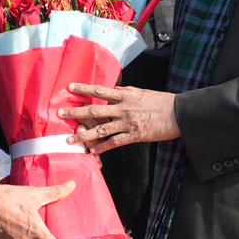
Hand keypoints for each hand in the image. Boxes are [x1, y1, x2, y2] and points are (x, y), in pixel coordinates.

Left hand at [60, 84, 180, 152]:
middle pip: (95, 110)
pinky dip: (102, 148)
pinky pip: (114, 143)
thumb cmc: (162, 101)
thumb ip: (126, 93)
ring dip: (84, 135)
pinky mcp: (134, 135)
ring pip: (101, 129)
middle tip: (60, 113)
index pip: (100, 91)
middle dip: (76, 112)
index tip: (69, 87)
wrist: (178, 114)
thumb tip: (114, 91)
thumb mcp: (142, 92)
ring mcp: (127, 123)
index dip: (84, 89)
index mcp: (125, 95)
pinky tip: (92, 152)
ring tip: (70, 139)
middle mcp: (123, 108)